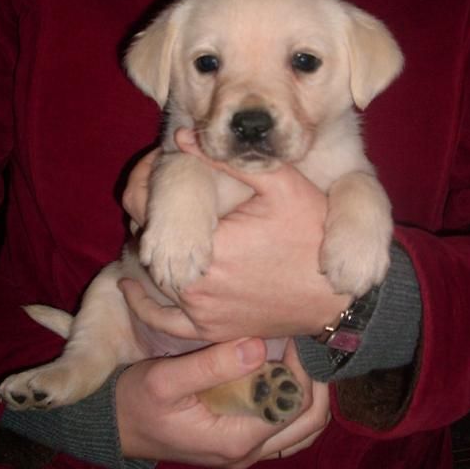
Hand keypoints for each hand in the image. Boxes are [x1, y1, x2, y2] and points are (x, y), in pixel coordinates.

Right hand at [115, 335, 327, 467]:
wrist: (117, 427)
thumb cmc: (137, 402)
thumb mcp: (166, 381)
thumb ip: (212, 365)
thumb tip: (259, 346)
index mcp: (237, 438)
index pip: (295, 403)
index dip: (302, 367)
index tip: (293, 334)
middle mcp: (249, 451)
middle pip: (310, 420)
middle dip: (314, 380)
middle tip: (301, 342)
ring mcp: (246, 451)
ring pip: (303, 428)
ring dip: (307, 392)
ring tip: (296, 357)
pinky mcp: (239, 442)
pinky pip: (285, 429)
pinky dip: (292, 403)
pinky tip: (279, 374)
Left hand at [124, 128, 351, 341]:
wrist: (337, 296)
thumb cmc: (314, 235)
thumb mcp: (282, 186)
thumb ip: (229, 160)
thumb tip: (182, 138)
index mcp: (210, 247)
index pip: (153, 213)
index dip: (148, 186)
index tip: (153, 171)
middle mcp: (196, 286)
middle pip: (149, 246)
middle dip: (148, 219)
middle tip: (148, 195)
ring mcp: (202, 313)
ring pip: (153, 279)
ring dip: (149, 253)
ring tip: (150, 227)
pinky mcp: (210, 330)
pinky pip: (163, 322)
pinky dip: (144, 305)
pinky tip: (132, 286)